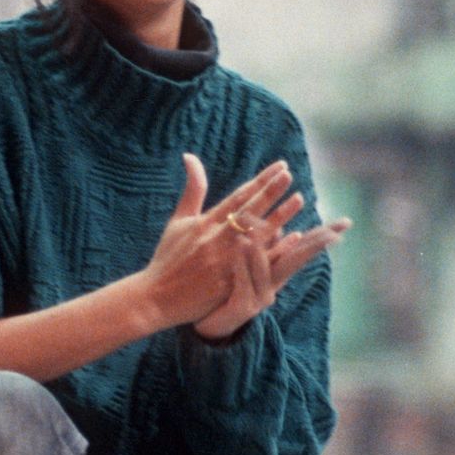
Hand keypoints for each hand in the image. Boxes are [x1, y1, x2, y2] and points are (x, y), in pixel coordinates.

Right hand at [139, 153, 293, 330]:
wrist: (156, 298)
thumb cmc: (168, 257)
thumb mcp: (178, 220)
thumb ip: (192, 190)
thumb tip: (190, 156)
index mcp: (204, 223)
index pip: (238, 197)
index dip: (260, 181)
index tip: (279, 167)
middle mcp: (215, 239)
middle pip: (248, 212)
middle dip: (270, 192)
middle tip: (288, 175)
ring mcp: (223, 261)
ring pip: (256, 235)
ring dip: (279, 217)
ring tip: (297, 199)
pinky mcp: (228, 283)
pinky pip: (256, 264)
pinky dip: (275, 250)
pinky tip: (292, 239)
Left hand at [194, 205, 351, 340]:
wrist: (211, 325)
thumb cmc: (229, 292)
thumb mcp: (249, 267)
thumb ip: (264, 248)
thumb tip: (280, 226)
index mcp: (277, 273)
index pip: (305, 249)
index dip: (325, 236)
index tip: (346, 222)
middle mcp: (274, 285)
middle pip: (299, 259)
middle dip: (318, 243)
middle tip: (337, 229)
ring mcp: (260, 297)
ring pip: (270, 268)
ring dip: (276, 244)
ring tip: (278, 223)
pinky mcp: (242, 306)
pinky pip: (244, 280)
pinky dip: (244, 262)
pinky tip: (243, 243)